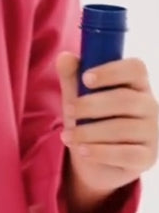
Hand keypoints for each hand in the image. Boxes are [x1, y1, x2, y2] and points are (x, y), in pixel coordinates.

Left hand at [56, 53, 157, 199]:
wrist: (95, 156)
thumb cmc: (89, 116)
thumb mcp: (77, 93)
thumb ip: (71, 74)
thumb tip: (65, 57)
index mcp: (136, 83)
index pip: (136, 68)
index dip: (111, 71)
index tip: (85, 79)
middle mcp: (149, 105)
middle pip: (126, 99)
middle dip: (91, 105)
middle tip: (68, 110)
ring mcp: (152, 132)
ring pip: (123, 128)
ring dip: (90, 131)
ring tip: (68, 135)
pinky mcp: (148, 157)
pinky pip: (126, 154)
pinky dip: (100, 152)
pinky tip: (81, 150)